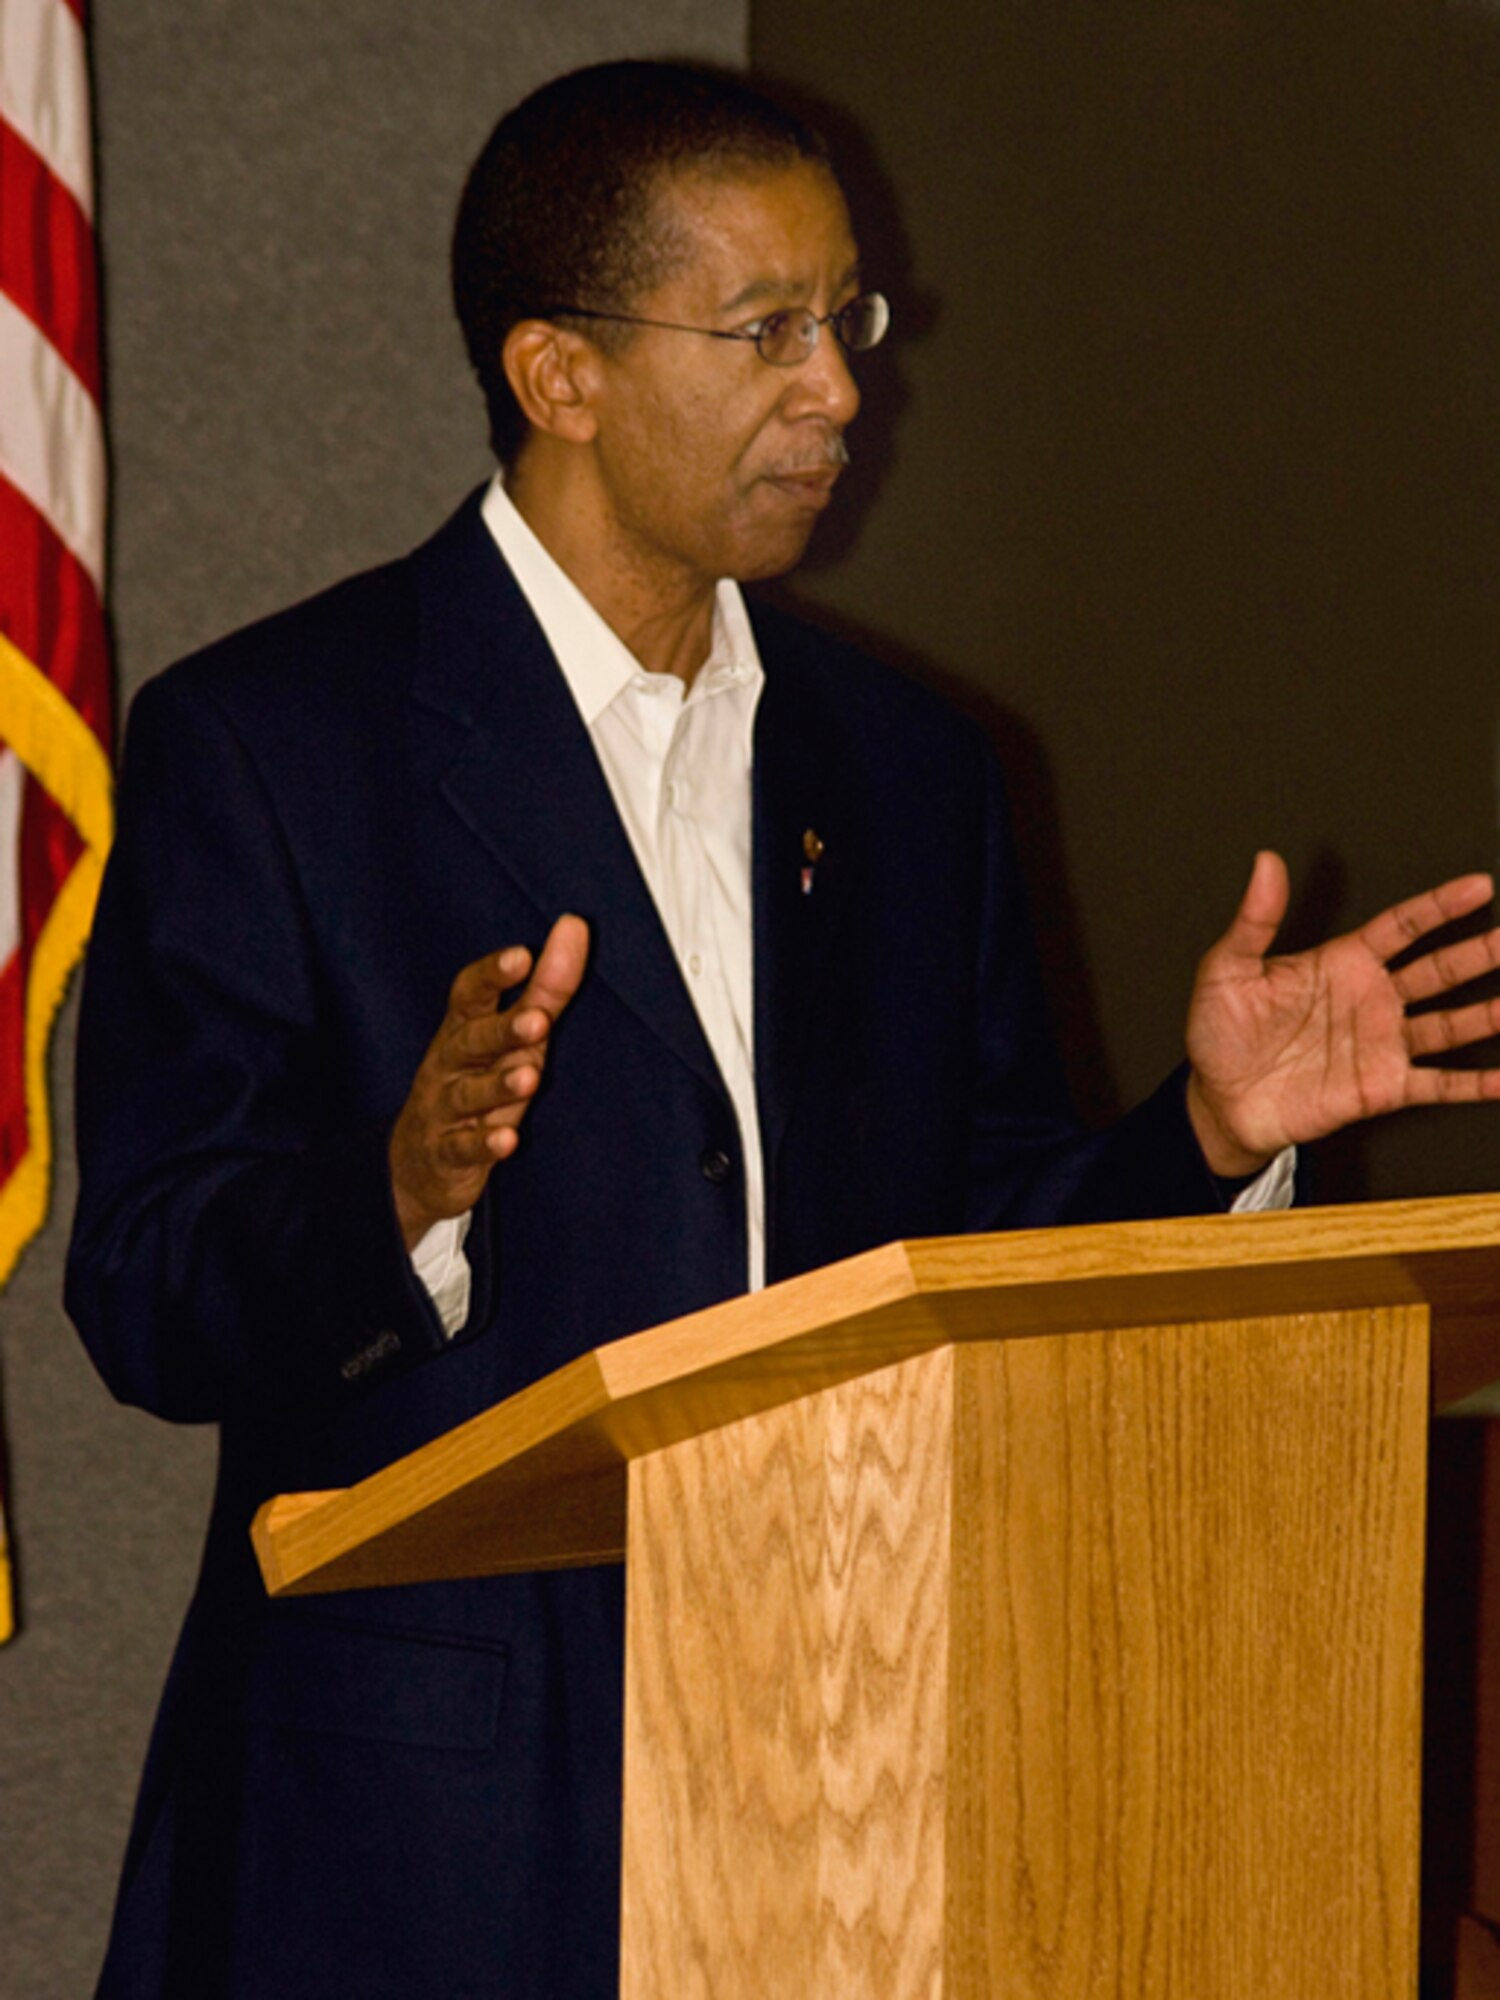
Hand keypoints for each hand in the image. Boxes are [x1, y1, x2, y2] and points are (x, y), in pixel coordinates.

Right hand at [389, 915, 589, 1250]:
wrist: (420, 1160)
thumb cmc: (477, 1079)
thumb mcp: (513, 1034)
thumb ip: (545, 985)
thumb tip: (575, 925)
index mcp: (463, 1028)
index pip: (470, 994)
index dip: (493, 975)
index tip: (522, 955)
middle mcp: (449, 1063)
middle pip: (471, 1040)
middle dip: (503, 1030)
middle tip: (539, 1021)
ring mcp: (444, 1108)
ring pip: (468, 1094)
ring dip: (498, 1086)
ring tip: (530, 1077)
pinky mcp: (446, 1152)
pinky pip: (463, 1148)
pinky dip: (484, 1144)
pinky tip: (508, 1140)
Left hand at [1185, 852, 1499, 1176]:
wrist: (1220, 1101)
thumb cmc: (1221, 1034)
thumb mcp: (1227, 970)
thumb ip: (1254, 919)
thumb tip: (1265, 865)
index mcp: (1342, 963)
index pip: (1402, 926)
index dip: (1440, 906)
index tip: (1478, 887)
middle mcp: (1371, 999)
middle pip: (1439, 969)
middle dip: (1480, 952)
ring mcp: (1382, 1043)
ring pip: (1451, 1023)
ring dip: (1488, 1014)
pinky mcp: (1383, 1087)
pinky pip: (1439, 1084)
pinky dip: (1475, 1083)